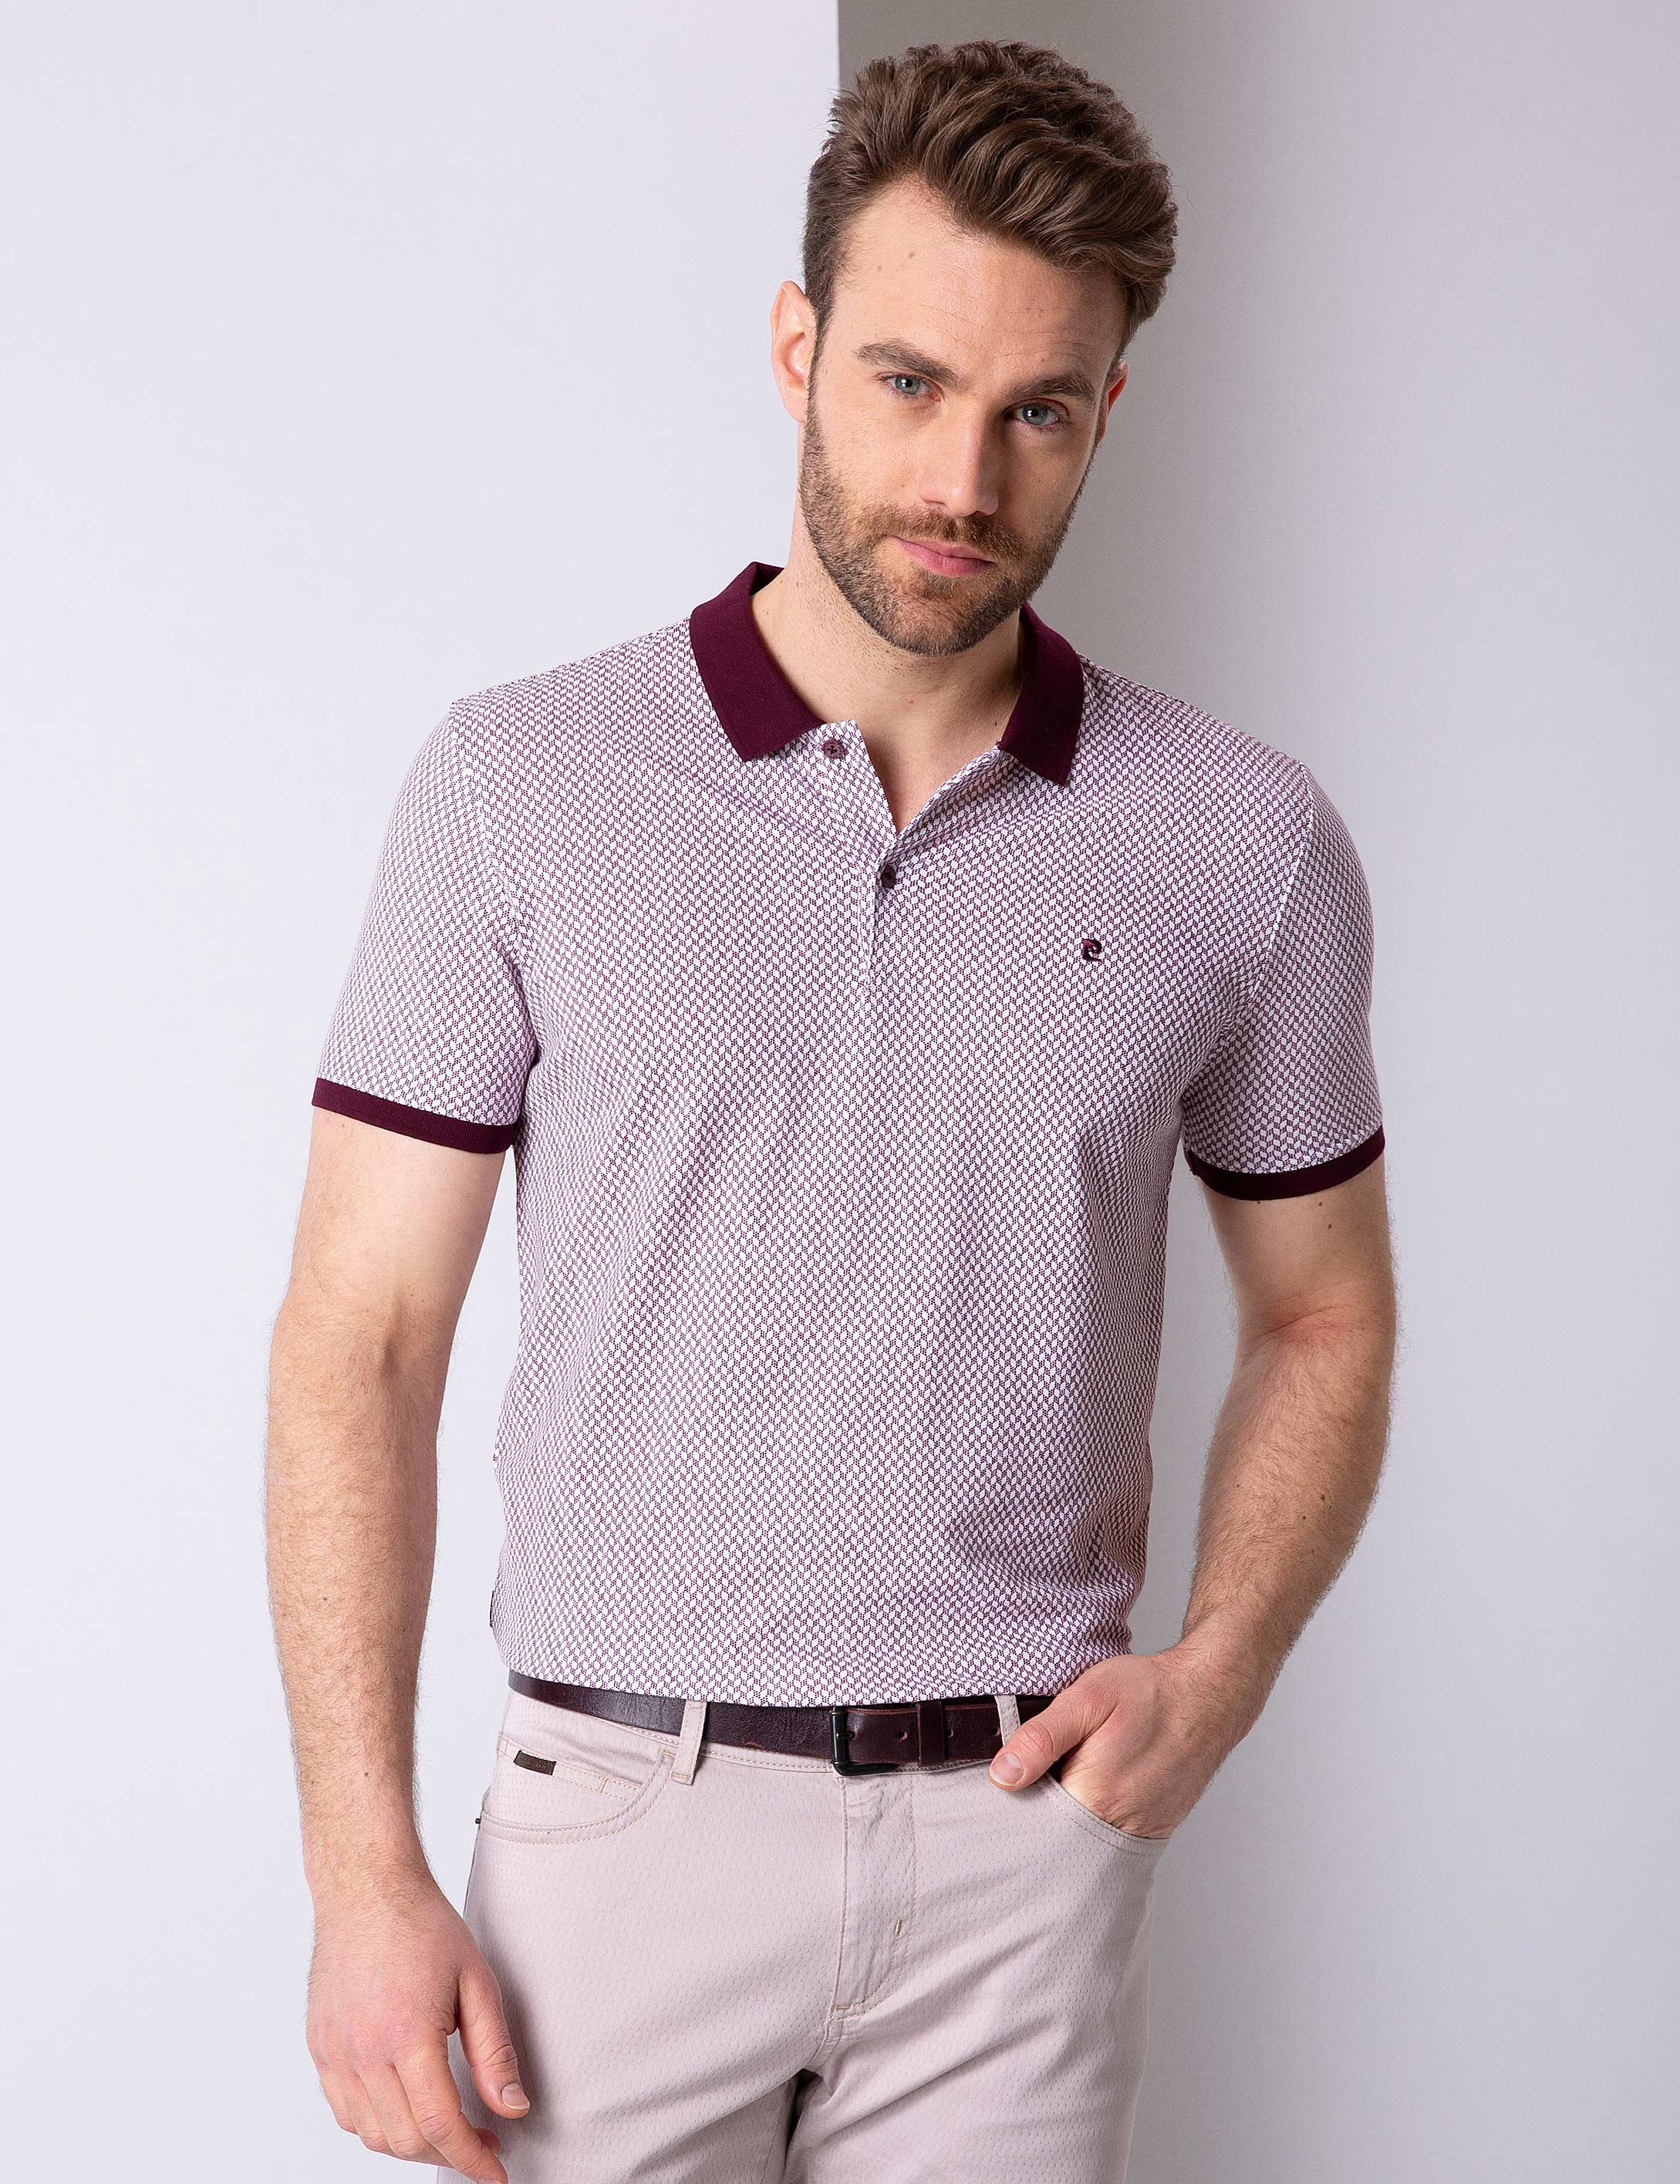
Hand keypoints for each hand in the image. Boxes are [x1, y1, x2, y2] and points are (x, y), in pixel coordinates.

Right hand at [306, 1863, 527, 2182]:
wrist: (366, 1888)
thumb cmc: (423, 1924)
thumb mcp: (477, 1981)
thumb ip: (495, 2052)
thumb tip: (511, 2108)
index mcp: (405, 2033)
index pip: (440, 2124)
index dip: (472, 2158)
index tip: (496, 2172)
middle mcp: (362, 2050)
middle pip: (405, 2139)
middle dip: (449, 2154)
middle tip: (484, 2143)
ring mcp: (334, 2052)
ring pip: (372, 2135)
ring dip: (412, 2145)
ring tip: (449, 2128)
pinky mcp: (319, 2048)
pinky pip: (346, 2112)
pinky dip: (377, 2125)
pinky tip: (406, 2108)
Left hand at [987, 1646, 1254, 1838]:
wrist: (1209, 1695)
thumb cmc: (1149, 1691)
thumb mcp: (1088, 1698)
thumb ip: (1041, 1738)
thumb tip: (1002, 1777)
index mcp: (1094, 1797)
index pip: (1032, 1824)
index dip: (1014, 1804)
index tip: (1005, 1785)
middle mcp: (1117, 1826)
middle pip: (1056, 1838)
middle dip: (1038, 1813)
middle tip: (1036, 1774)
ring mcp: (1139, 1831)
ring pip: (1083, 1837)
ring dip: (1066, 1816)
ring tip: (1064, 1777)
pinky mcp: (1153, 1828)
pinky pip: (1110, 1834)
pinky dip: (1094, 1817)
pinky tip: (1093, 1784)